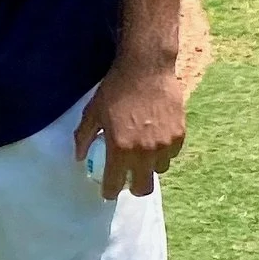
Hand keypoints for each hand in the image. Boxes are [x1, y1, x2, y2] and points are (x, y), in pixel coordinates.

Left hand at [74, 60, 185, 200]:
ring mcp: (164, 145)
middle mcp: (144, 152)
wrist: (146, 68)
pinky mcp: (179, 134)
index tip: (108, 190)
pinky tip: (156, 138)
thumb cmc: (115, 89)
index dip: (109, 191)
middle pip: (143, 188)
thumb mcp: (93, 112)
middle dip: (133, 187)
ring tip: (143, 153)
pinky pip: (172, 154)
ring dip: (150, 167)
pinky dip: (164, 151)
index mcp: (120, 149)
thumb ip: (84, 137)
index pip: (115, 185)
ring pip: (159, 171)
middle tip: (128, 179)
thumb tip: (79, 157)